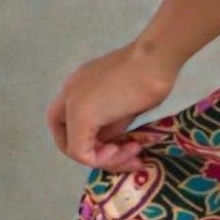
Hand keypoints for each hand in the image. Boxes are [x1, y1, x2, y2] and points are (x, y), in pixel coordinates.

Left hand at [45, 42, 182, 169]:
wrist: (155, 60)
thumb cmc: (149, 75)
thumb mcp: (126, 104)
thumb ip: (111, 122)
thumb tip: (109, 142)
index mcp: (79, 87)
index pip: (70, 123)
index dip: (94, 140)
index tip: (125, 143)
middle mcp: (69, 94)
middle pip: (65, 137)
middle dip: (94, 154)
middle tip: (128, 155)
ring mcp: (72, 105)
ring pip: (74, 149)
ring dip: (107, 159)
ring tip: (135, 152)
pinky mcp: (81, 117)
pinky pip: (81, 152)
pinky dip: (104, 159)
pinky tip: (127, 149)